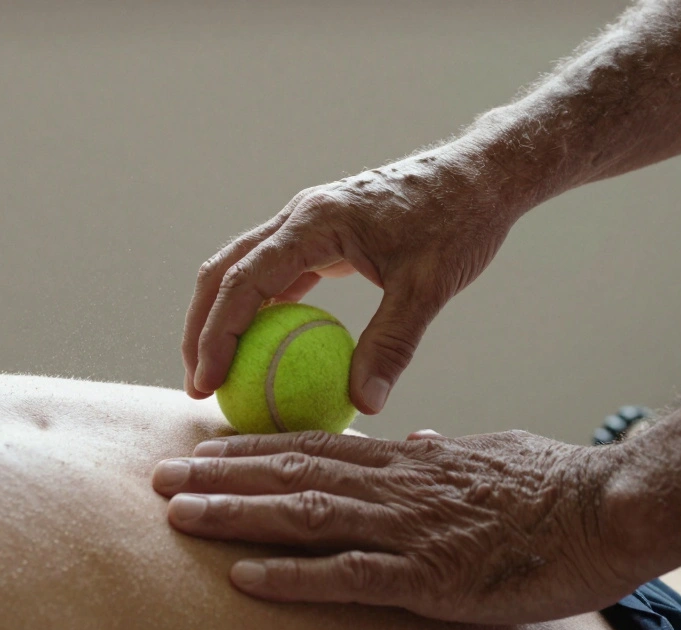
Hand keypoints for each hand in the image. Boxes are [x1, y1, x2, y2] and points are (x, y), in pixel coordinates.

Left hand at [151, 429, 639, 624]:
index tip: (205, 451)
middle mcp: (397, 486)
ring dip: (236, 516)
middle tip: (159, 477)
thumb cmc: (558, 487)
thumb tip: (421, 439)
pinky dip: (293, 577)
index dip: (253, 451)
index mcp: (409, 460)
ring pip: (305, 516)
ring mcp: (410, 530)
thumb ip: (449, 450)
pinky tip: (243, 578)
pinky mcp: (430, 578)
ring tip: (177, 514)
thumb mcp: (494, 455)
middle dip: (221, 478)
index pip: (315, 448)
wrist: (612, 509)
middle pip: (292, 475)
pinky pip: (348, 577)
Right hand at [182, 137, 526, 413]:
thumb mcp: (428, 288)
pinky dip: (262, 310)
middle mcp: (301, 216)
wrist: (482, 174)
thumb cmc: (459, 221)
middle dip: (200, 328)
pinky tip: (266, 350)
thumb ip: (392, 345)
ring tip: (220, 373)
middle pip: (224, 271)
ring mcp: (309, 222)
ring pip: (244, 270)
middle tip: (198, 385)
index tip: (206, 382)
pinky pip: (278, 274)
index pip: (245, 281)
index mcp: (316, 221)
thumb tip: (364, 404)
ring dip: (224, 317)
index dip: (216, 335)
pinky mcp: (324, 234)